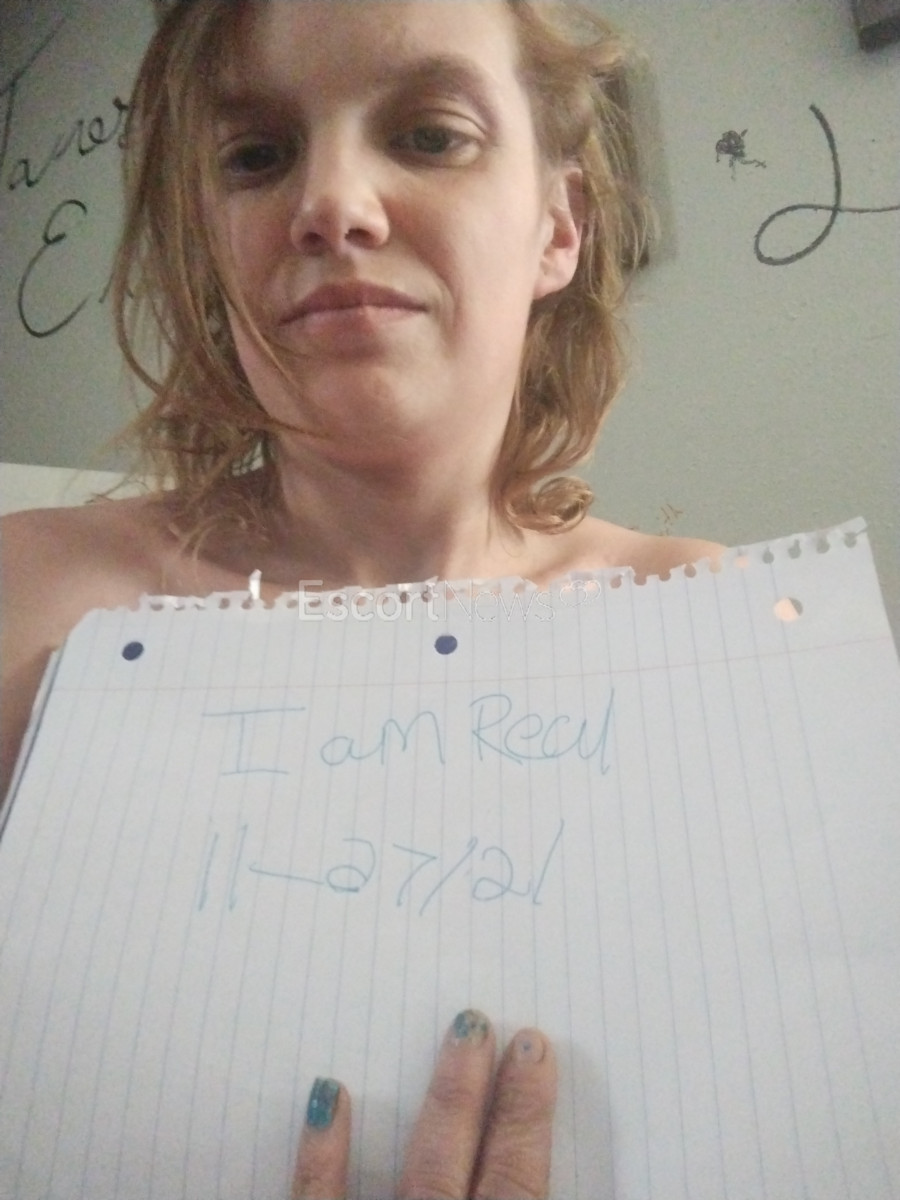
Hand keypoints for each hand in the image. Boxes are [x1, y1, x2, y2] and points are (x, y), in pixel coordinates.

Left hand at [292, 1009, 556, 1198]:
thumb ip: (516, 1196)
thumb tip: (523, 1161)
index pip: (517, 1182)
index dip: (527, 1117)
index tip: (533, 1050)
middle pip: (462, 1159)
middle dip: (479, 1089)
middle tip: (484, 1021)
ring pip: (418, 1167)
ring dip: (440, 1100)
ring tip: (456, 1031)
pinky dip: (323, 1153)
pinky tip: (329, 1092)